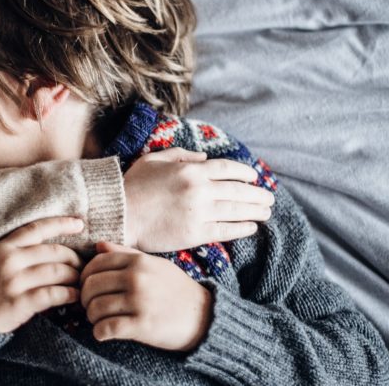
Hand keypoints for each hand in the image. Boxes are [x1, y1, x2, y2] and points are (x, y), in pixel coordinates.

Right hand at [0, 216, 84, 332]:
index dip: (61, 224)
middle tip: (83, 266)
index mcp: (4, 247)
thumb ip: (18, 252)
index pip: (38, 228)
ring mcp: (14, 281)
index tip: (79, 224)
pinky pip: (52, 294)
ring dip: (74, 277)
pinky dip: (68, 294)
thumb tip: (52, 250)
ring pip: (57, 272)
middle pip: (54, 252)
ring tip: (80, 282)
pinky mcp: (19, 303)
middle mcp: (10, 260)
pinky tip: (74, 297)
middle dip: (74, 258)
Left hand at [80, 242, 212, 351]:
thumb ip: (126, 254)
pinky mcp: (143, 325)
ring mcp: (140, 301)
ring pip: (95, 308)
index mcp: (138, 261)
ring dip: (91, 317)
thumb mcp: (154, 265)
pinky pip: (106, 328)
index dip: (85, 277)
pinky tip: (103, 333)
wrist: (204, 316)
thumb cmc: (175, 289)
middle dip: (84, 298)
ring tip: (97, 320)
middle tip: (90, 307)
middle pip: (91, 286)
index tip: (87, 288)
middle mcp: (137, 278)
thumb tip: (98, 246)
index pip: (96, 264)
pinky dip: (99, 332)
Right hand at [123, 148, 273, 251]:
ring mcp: (199, 212)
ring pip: (236, 210)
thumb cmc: (131, 186)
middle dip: (257, 194)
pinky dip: (242, 228)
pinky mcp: (195, 233)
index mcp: (190, 170)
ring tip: (267, 212)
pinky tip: (252, 227)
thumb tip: (203, 158)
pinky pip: (226, 230)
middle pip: (238, 190)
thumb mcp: (153, 160)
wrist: (119, 216)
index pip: (228, 169)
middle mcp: (199, 190)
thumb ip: (180, 155)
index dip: (246, 173)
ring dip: (255, 210)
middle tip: (269, 198)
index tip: (255, 177)